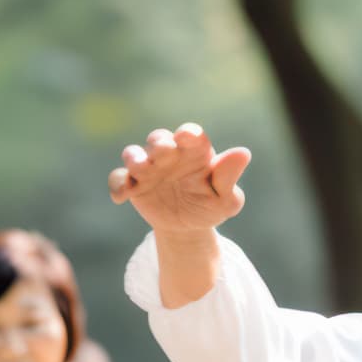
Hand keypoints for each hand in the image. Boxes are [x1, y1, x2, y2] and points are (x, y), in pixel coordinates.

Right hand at [107, 124, 250, 236]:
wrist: (189, 228)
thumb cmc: (211, 205)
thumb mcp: (226, 198)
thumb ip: (229, 176)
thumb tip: (243, 153)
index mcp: (194, 151)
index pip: (190, 134)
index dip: (188, 133)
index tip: (187, 136)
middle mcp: (169, 154)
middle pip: (159, 139)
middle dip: (159, 143)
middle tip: (163, 151)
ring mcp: (149, 168)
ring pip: (133, 154)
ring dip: (134, 158)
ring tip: (141, 168)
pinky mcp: (133, 184)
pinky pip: (119, 179)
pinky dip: (118, 185)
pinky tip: (122, 197)